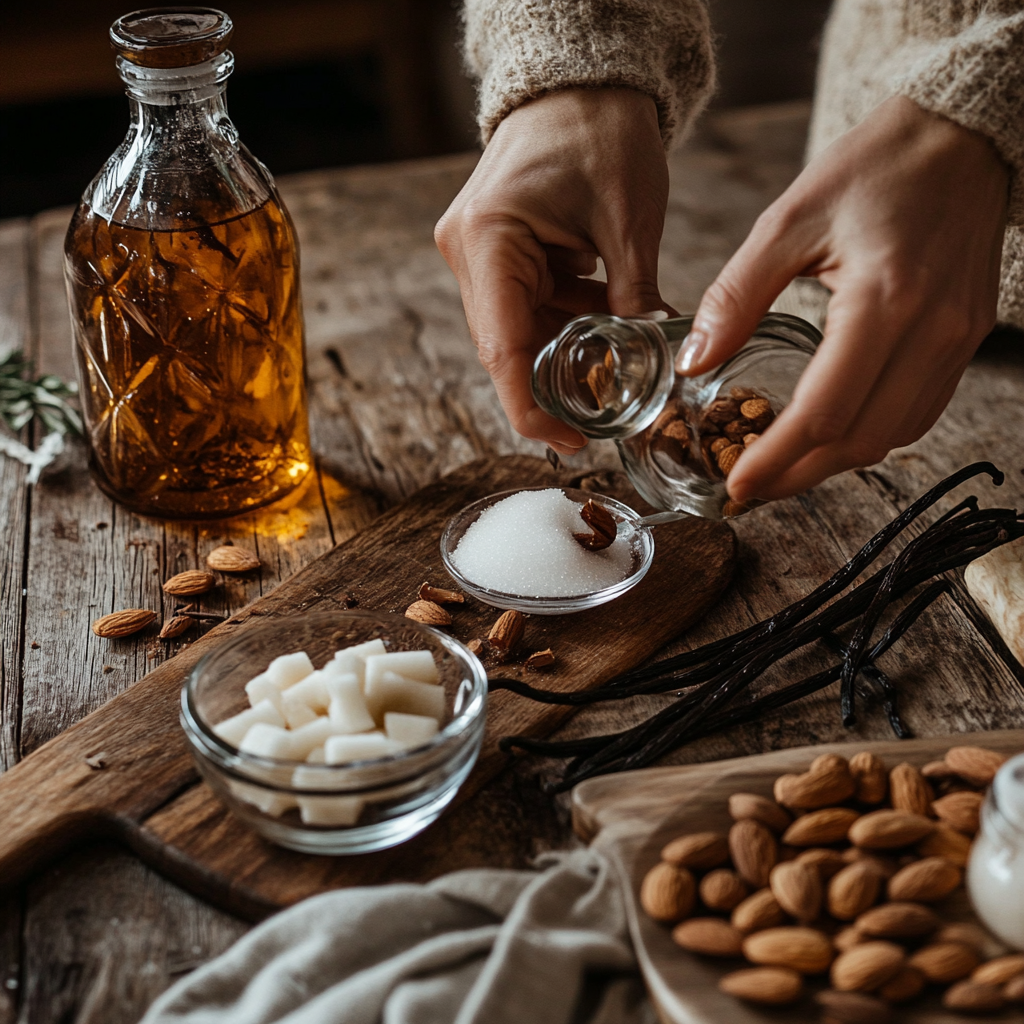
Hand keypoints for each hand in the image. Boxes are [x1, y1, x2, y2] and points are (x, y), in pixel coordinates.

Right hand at [435, 88, 673, 454]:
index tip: (569, 441)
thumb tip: (654, 363)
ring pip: (519, 332)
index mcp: (489, 240)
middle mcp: (469, 252)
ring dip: (567, 351)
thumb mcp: (630, 223)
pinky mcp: (495, 252)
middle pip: (508, 348)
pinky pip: (527, 307)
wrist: (581, 81)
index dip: (533, 407)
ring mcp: (478, 253)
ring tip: (621, 364)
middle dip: (559, 382)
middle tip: (610, 413)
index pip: (503, 350)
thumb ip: (634, 298)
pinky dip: (566, 322)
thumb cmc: (602, 130)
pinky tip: (606, 324)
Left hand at [676, 96, 1009, 502]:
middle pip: (861, 440)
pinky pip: (917, 414)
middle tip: (748, 490)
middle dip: (798, 476)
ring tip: (779, 469)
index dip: (775, 458)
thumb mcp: (787, 220)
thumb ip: (736, 296)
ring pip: (892, 436)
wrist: (961, 137)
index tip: (735, 484)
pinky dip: (870, 437)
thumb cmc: (873, 168)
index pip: (825, 410)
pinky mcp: (964, 340)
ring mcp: (956, 340)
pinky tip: (830, 436)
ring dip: (833, 464)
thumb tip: (691, 363)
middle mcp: (930, 331)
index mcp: (883, 298)